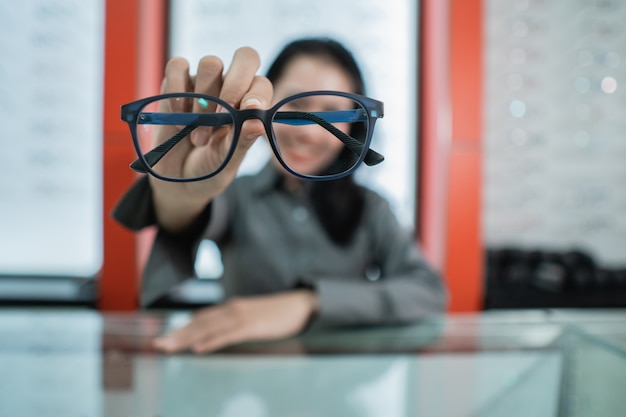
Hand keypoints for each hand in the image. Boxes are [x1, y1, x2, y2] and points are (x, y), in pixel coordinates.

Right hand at [149, 47, 272, 231]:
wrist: (178, 181)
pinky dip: (177, 89)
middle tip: (224, 113)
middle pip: (244, 57)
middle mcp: (231, 87)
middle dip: (236, 83)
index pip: (261, 83)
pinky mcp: (175, 83)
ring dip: (204, 100)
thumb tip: (257, 122)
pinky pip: (178, 66)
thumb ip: (242, 141)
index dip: (257, 92)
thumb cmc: (211, 169)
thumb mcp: (228, 162)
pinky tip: (178, 115)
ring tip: (199, 137)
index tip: (247, 110)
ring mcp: (203, 83)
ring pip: (211, 64)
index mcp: (250, 105)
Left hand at [153, 290, 318, 353]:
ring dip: (187, 338)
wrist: (301, 304)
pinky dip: (211, 341)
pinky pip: (227, 335)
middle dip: (177, 334)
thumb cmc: (279, 313)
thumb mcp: (253, 319)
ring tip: (169, 347)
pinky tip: (198, 349)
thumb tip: (221, 334)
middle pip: (199, 323)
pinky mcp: (252, 326)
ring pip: (208, 329)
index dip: (182, 328)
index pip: (201, 318)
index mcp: (231, 308)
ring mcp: (241, 317)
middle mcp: (231, 309)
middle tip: (157, 345)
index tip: (165, 338)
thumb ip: (236, 324)